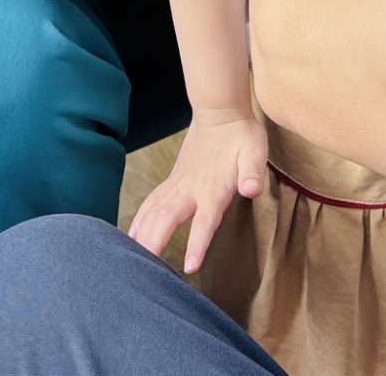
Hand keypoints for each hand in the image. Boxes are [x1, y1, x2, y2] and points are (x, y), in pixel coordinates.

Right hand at [127, 111, 267, 272]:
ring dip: (141, 235)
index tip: (188, 267)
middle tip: (143, 273)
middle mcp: (190, 189)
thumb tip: (251, 189)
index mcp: (212, 189)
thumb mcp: (255, 152)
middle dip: (153, 244)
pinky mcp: (173, 181)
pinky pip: (151, 202)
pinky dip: (139, 219)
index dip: (196, 244)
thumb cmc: (241, 135)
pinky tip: (132, 234)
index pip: (204, 222)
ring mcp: (178, 184)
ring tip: (130, 260)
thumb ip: (252, 173)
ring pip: (153, 212)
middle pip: (166, 220)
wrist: (220, 112)